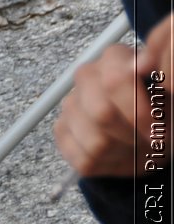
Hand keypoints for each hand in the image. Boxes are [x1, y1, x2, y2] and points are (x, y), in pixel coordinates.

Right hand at [55, 11, 172, 178]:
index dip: (139, 111)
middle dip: (131, 134)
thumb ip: (158, 76)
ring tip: (137, 146)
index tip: (157, 128)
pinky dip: (110, 164)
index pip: (116, 82)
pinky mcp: (61, 132)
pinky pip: (85, 159)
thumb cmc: (159, 111)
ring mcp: (70, 106)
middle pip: (101, 113)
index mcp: (113, 58)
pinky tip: (120, 153)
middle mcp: (86, 77)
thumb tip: (144, 63)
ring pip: (95, 142)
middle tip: (150, 141)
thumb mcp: (166, 94)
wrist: (145, 131)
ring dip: (123, 151)